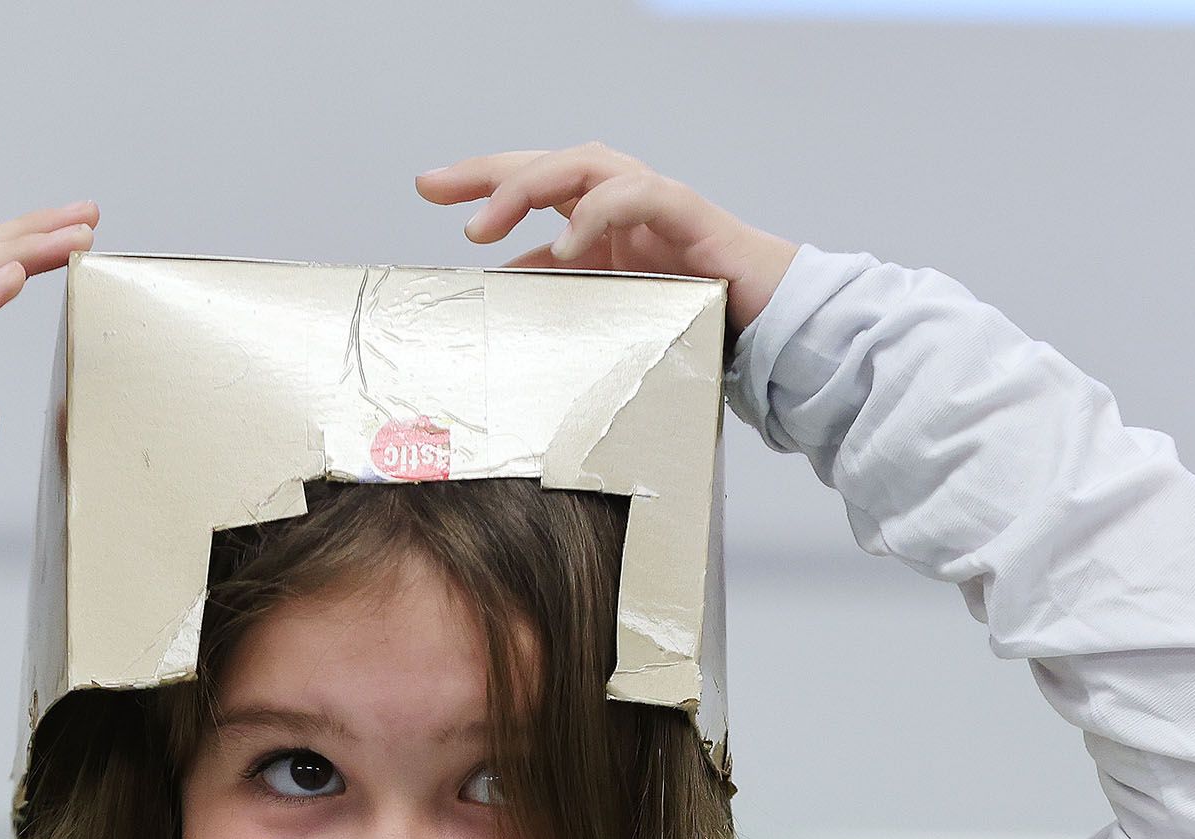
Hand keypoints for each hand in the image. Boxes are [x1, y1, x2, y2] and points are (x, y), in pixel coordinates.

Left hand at [414, 144, 795, 335]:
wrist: (766, 318)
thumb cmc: (692, 308)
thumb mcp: (606, 302)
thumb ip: (560, 288)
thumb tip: (504, 283)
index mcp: (599, 216)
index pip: (533, 184)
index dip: (480, 179)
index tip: (428, 187)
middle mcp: (622, 197)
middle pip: (549, 164)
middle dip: (491, 173)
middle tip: (440, 192)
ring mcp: (654, 200)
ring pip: (585, 166)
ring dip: (532, 187)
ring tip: (489, 222)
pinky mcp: (686, 213)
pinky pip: (636, 196)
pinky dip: (596, 214)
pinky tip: (564, 245)